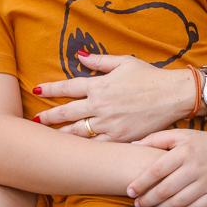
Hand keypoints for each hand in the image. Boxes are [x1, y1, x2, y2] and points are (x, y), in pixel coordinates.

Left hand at [33, 53, 192, 141]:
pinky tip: (73, 151)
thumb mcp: (124, 62)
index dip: (50, 88)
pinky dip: (83, 148)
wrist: (172, 95)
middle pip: (67, 112)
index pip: (68, 87)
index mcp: (100, 85)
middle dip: (48, 117)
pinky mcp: (119, 138)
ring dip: (60, 134)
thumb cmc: (149, 76)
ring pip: (77, 132)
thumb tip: (79, 55)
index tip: (36, 90)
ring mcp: (109, 124)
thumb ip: (99, 60)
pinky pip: (96, 145)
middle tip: (34, 122)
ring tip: (47, 138)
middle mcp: (100, 105)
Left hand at [126, 127, 206, 206]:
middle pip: (165, 189)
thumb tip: (133, 144)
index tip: (130, 190)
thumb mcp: (180, 135)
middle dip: (148, 200)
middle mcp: (195, 167)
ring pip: (179, 202)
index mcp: (184, 152)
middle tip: (137, 204)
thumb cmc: (203, 142)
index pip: (156, 170)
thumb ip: (156, 138)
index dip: (141, 183)